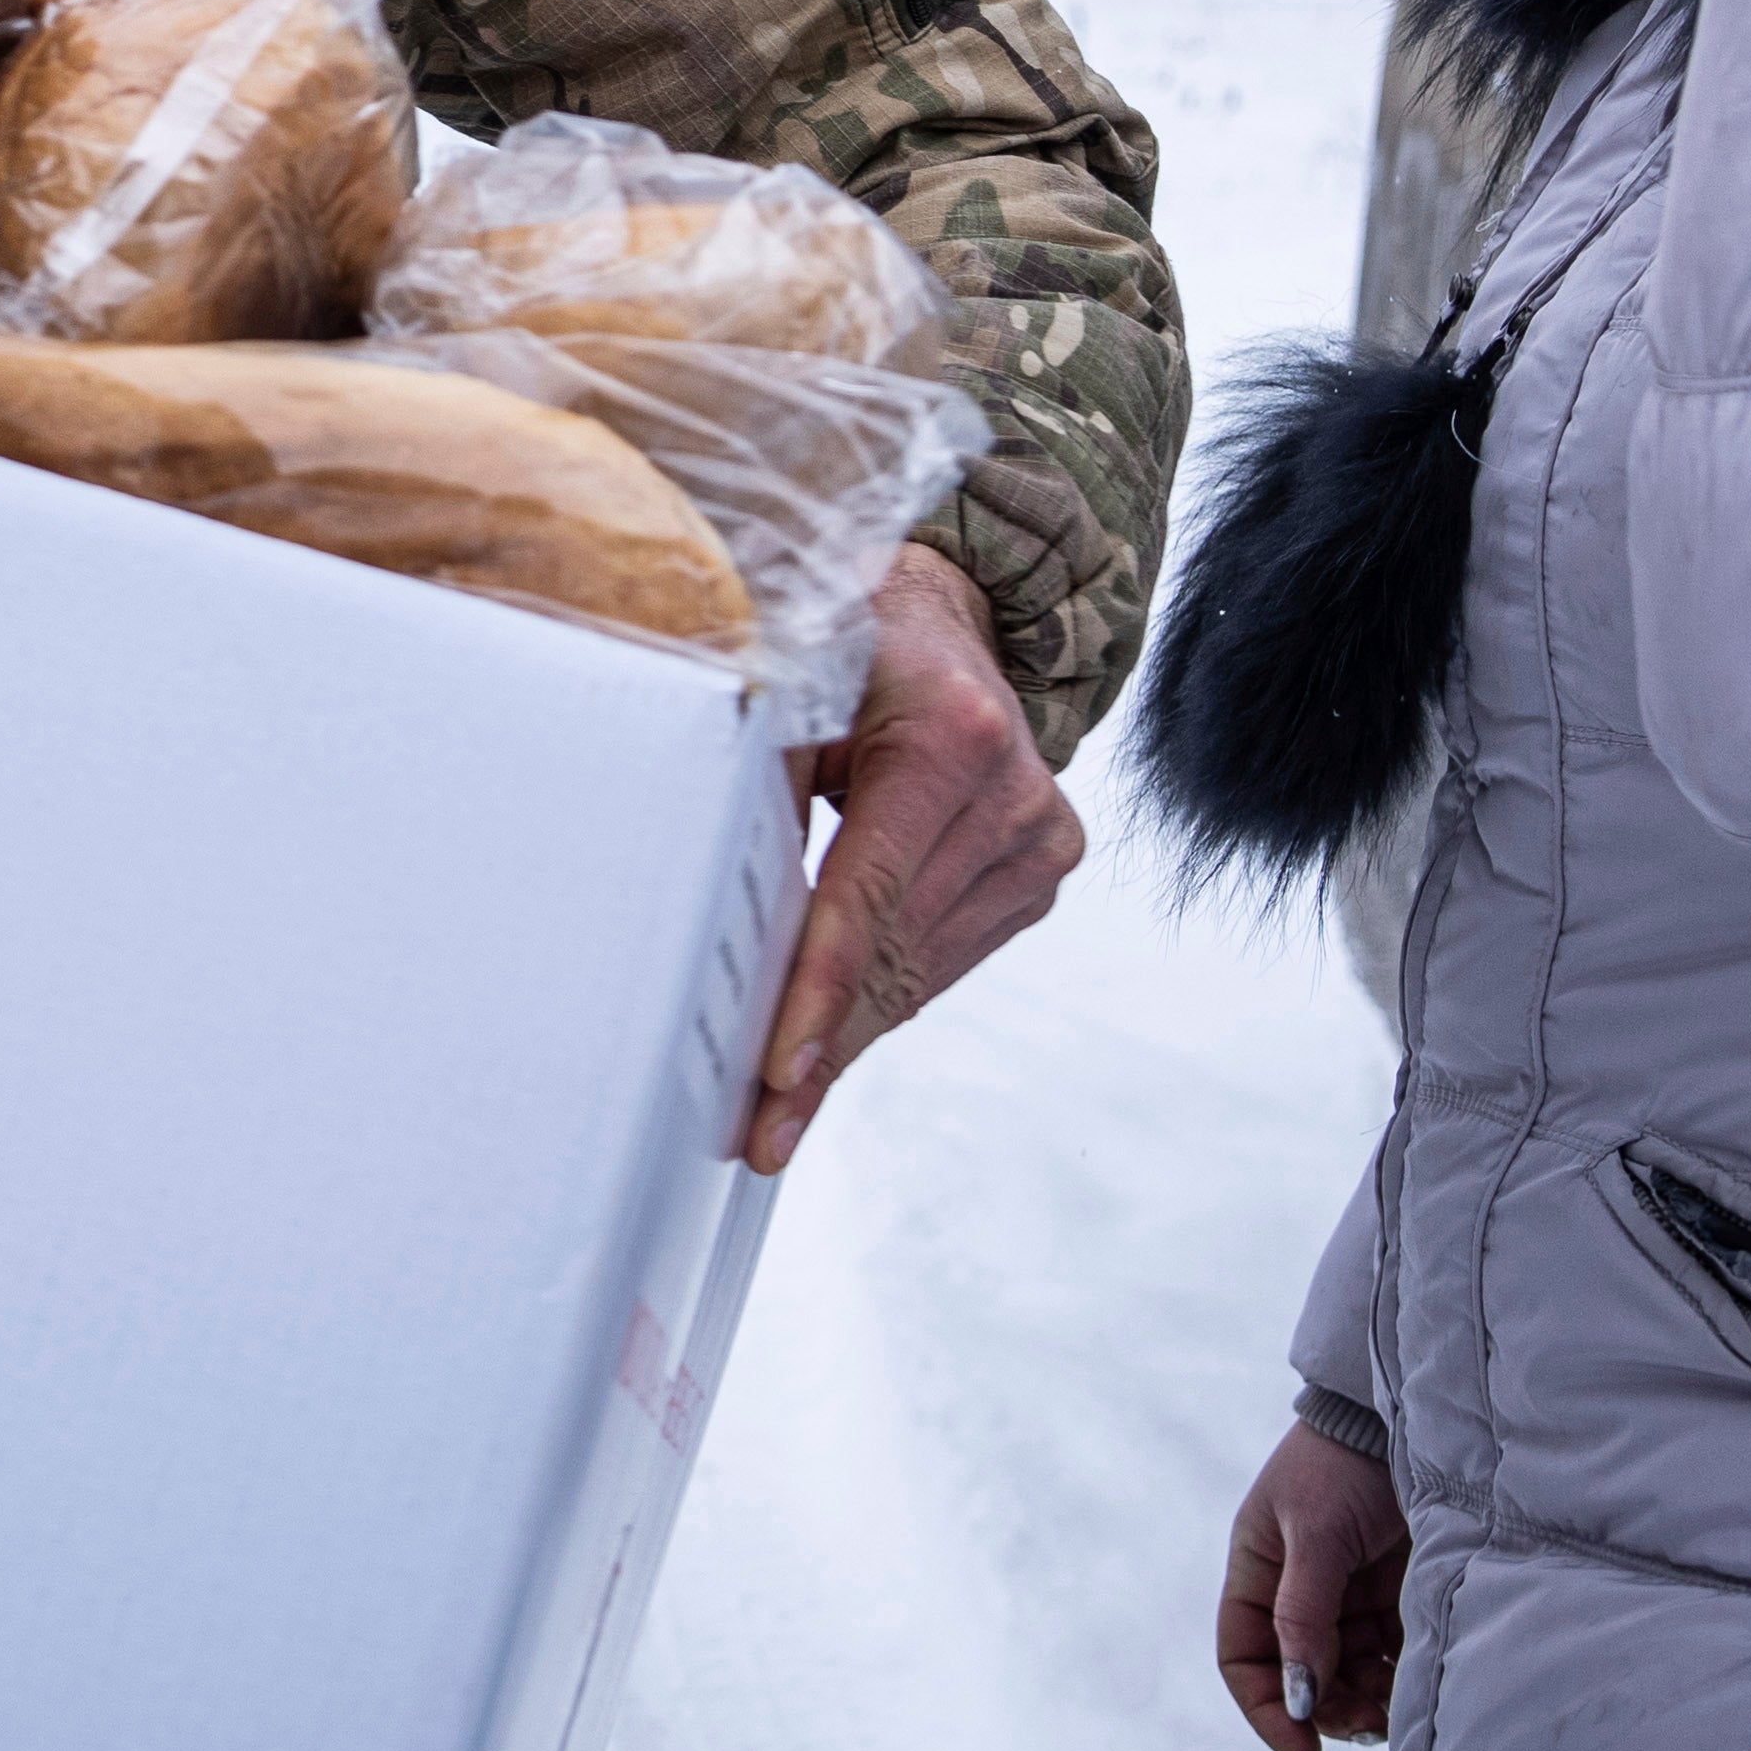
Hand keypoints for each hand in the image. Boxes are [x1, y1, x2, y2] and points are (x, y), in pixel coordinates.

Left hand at [745, 551, 1082, 1174]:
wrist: (943, 623)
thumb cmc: (849, 649)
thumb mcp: (786, 688)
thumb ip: (751, 781)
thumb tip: (708, 901)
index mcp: (951, 734)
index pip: (868, 891)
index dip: (819, 989)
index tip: (778, 1074)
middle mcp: (1013, 792)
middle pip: (896, 949)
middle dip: (822, 1042)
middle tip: (761, 1127)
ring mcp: (1040, 837)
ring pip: (925, 970)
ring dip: (852, 1035)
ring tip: (783, 1106)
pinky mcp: (1042, 868)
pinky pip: (948, 957)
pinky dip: (887, 998)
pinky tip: (836, 1037)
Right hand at [1222, 1417, 1403, 1750]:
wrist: (1412, 1417)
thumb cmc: (1345, 1463)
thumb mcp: (1315, 1535)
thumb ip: (1303, 1615)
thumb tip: (1300, 1697)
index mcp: (1258, 1572)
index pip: (1244, 1659)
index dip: (1269, 1710)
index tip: (1308, 1748)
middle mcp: (1298, 1592)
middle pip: (1300, 1677)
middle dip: (1329, 1710)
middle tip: (1369, 1726)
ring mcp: (1350, 1596)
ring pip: (1347, 1675)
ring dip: (1366, 1702)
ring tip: (1395, 1712)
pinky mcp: (1396, 1595)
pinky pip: (1390, 1656)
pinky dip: (1399, 1679)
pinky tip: (1415, 1686)